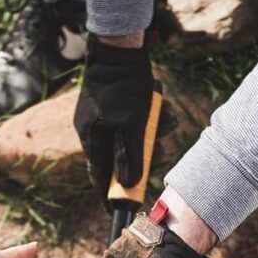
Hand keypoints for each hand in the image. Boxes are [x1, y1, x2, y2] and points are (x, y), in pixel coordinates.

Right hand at [74, 36, 154, 210]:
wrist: (119, 48)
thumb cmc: (124, 86)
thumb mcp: (131, 125)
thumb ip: (130, 156)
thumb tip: (129, 183)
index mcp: (91, 139)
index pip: (99, 176)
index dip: (108, 195)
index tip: (116, 210)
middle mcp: (93, 130)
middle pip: (117, 157)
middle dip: (141, 156)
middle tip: (157, 150)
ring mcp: (101, 117)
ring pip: (128, 137)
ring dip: (149, 134)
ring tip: (165, 122)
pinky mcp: (112, 104)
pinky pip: (132, 120)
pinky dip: (148, 119)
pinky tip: (160, 110)